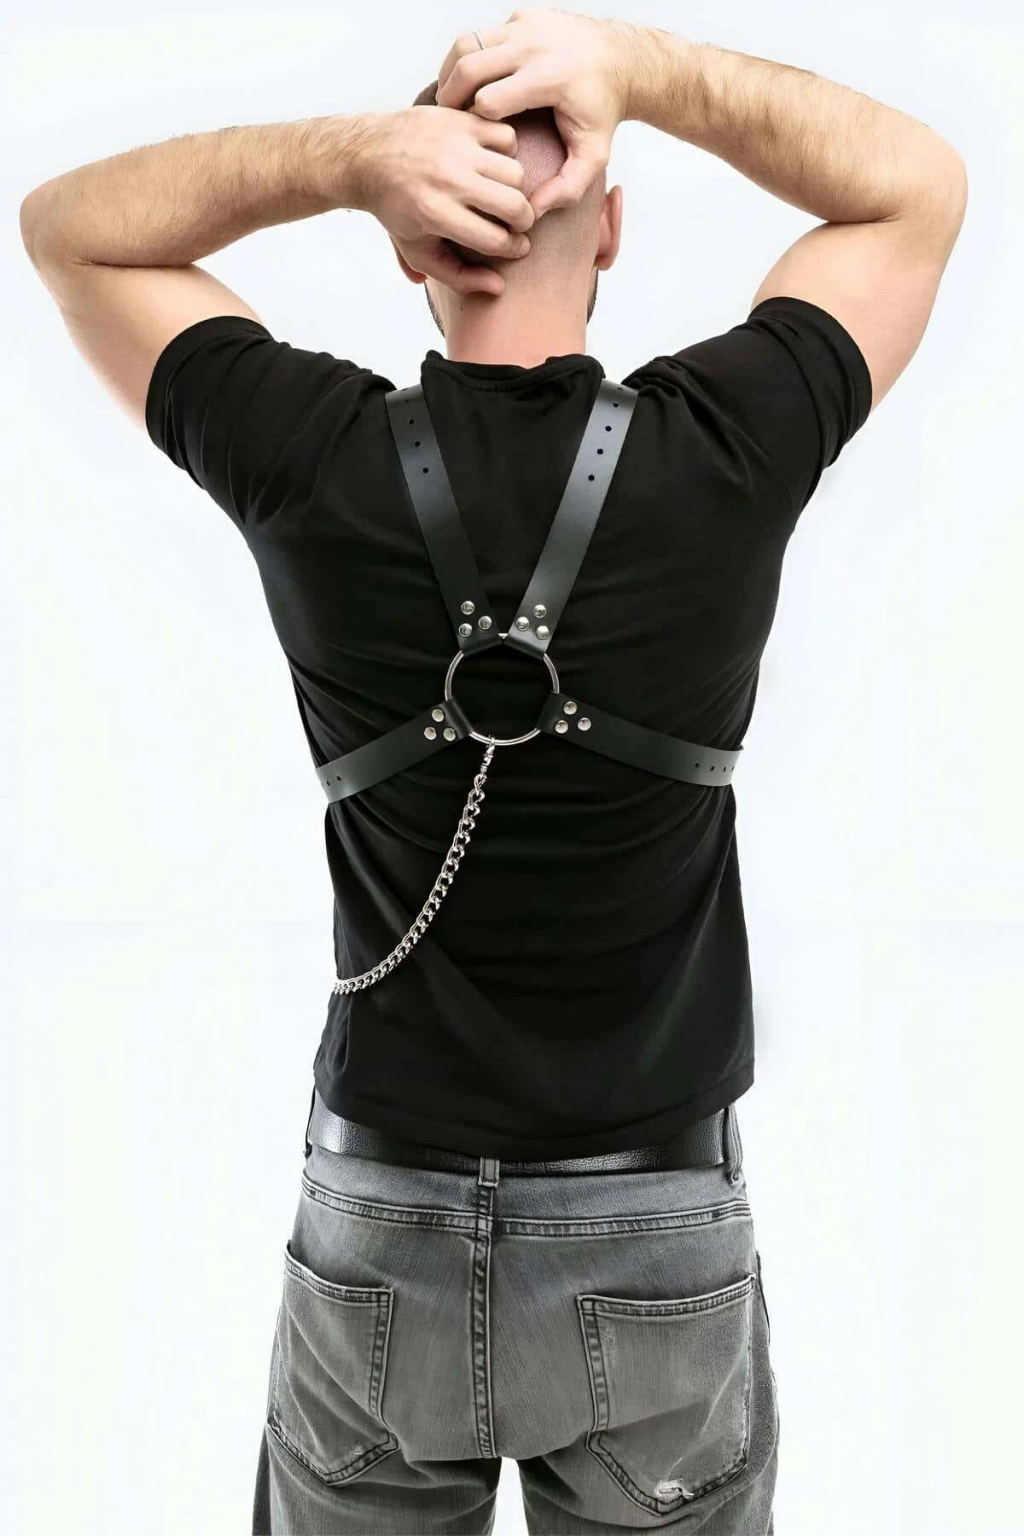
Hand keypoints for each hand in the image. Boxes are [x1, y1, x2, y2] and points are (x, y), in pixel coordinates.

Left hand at [351, 107, 534, 294]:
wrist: (366, 156)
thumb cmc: (395, 209)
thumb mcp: (418, 250)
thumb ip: (457, 276)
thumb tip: (498, 286)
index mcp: (435, 214)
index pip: (496, 240)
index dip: (512, 248)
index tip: (515, 247)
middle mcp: (447, 179)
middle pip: (514, 205)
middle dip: (523, 221)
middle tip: (516, 223)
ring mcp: (454, 146)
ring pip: (515, 171)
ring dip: (514, 188)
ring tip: (501, 193)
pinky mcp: (460, 120)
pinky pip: (507, 137)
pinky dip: (506, 152)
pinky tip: (491, 163)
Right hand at [436, 8, 639, 215]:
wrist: (621, 62)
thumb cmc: (602, 109)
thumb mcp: (593, 156)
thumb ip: (566, 189)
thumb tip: (531, 212)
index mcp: (549, 78)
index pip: (488, 101)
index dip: (475, 124)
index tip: (475, 142)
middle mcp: (535, 44)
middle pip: (469, 68)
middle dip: (451, 97)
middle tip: (449, 122)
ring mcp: (527, 24)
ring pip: (467, 44)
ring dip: (452, 74)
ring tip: (452, 102)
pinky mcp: (523, 15)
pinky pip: (482, 34)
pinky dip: (470, 56)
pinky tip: (474, 82)